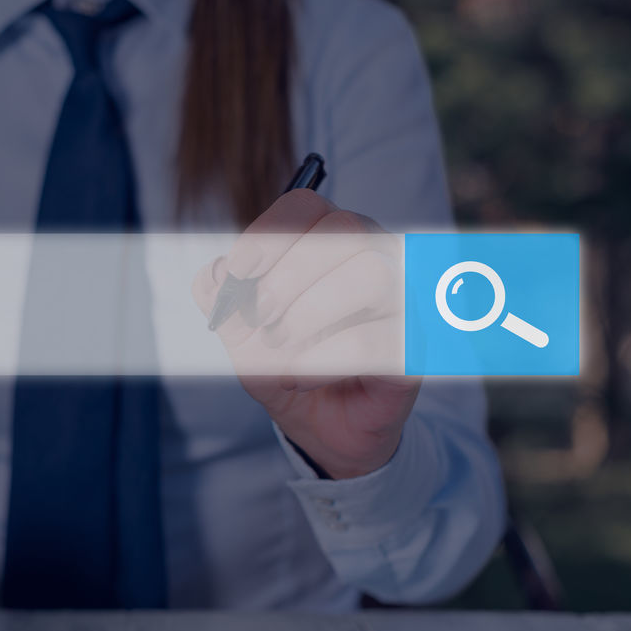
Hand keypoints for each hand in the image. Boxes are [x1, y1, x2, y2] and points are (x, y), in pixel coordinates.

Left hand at [192, 189, 419, 478]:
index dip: (268, 233)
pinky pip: (377, 337)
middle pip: (343, 229)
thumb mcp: (241, 332)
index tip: (239, 272)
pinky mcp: (415, 348)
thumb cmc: (288, 362)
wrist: (322, 426)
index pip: (306, 205)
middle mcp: (375, 257)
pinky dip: (327, 357)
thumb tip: (215, 273)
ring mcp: (403, 300)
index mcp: (329, 240)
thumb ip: (221, 297)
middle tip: (259, 317)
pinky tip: (304, 374)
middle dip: (287, 275)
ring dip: (310, 312)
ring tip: (281, 345)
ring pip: (370, 273)